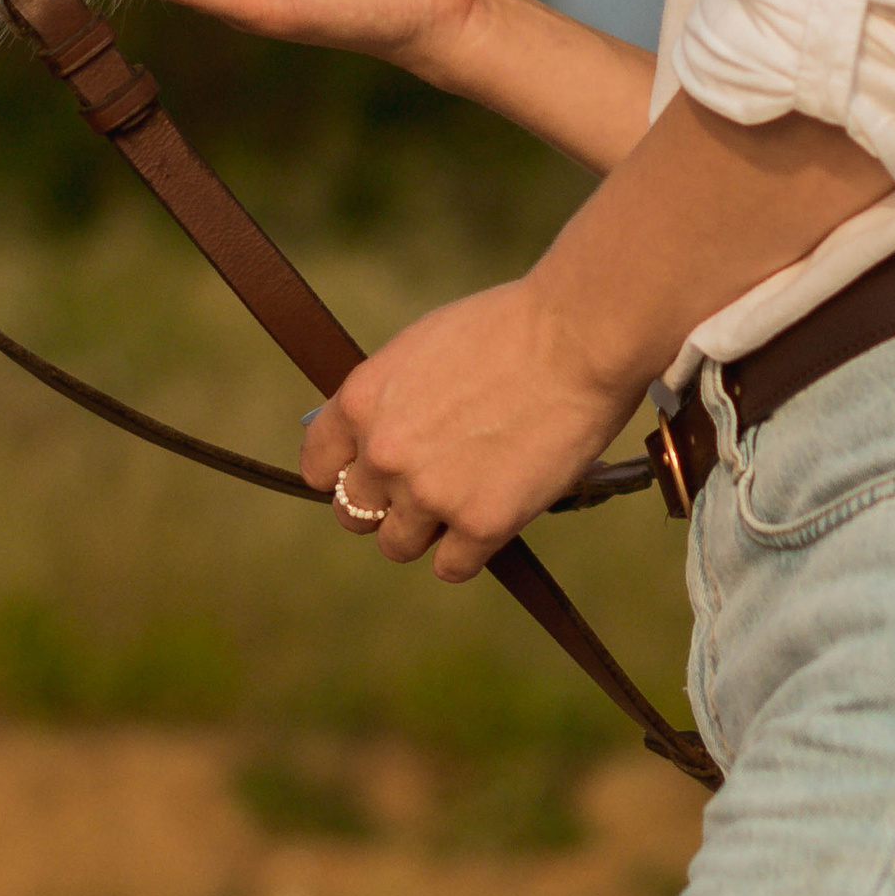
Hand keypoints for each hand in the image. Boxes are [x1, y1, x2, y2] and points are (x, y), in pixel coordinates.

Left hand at [299, 274, 641, 584]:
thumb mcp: (422, 347)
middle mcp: (383, 453)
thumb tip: (377, 436)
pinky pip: (450, 567)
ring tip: (463, 502)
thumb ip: (390, 398)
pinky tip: (490, 521)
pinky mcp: (480, 525)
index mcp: (361, 402)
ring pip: (397, 546)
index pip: (319, 464)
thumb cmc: (509, 328)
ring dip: (425, 531)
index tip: (369, 475)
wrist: (576, 338)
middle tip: (427, 487)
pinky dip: (467, 551)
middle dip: (385, 503)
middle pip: (353, 512)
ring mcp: (429, 494)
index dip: (345, 472)